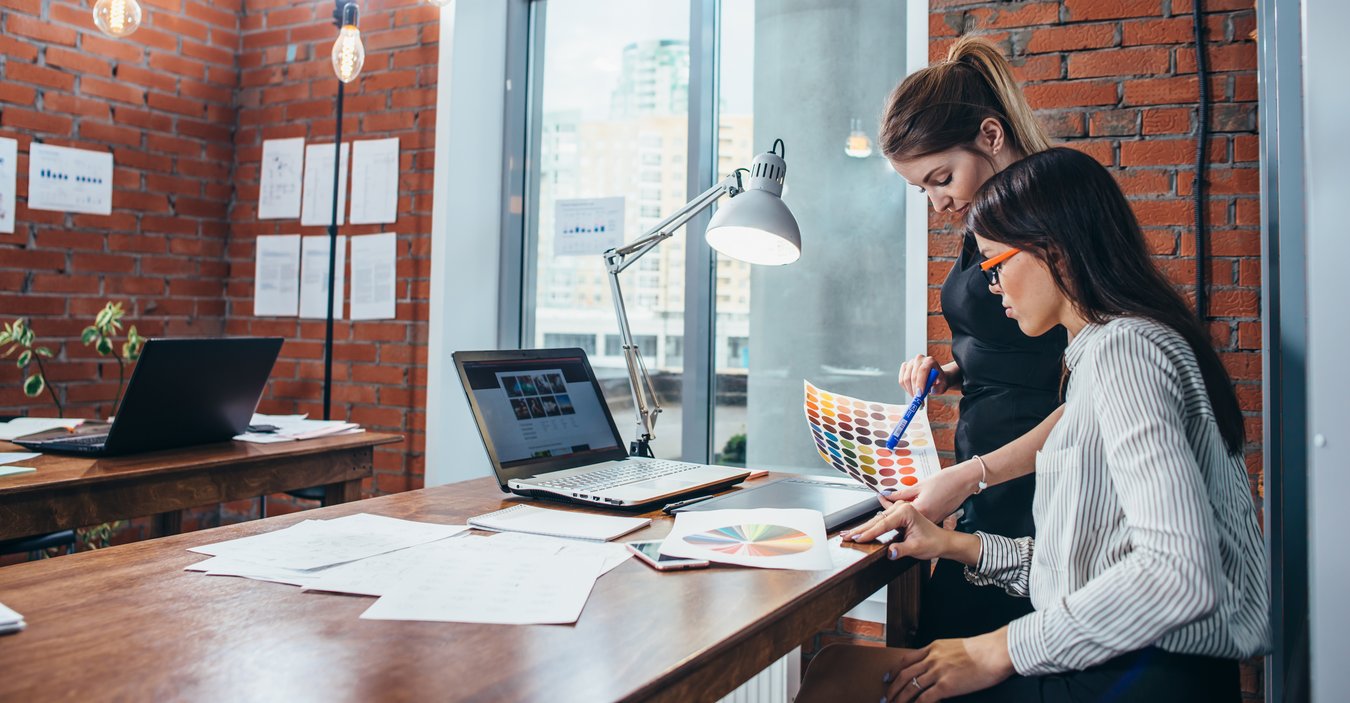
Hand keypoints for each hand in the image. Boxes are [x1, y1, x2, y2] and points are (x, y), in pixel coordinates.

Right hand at [841, 502, 967, 562]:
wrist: (942, 541)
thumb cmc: (933, 542)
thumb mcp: (917, 548)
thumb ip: (902, 549)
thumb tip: (889, 552)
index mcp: (906, 512)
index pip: (882, 524)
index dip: (869, 533)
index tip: (857, 540)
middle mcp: (901, 508)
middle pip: (876, 520)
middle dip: (860, 529)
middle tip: (845, 536)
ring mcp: (899, 510)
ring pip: (876, 520)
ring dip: (863, 528)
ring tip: (848, 533)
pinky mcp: (898, 515)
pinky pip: (881, 520)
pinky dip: (870, 526)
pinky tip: (860, 527)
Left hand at [883, 630, 1014, 702]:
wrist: (994, 652)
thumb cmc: (982, 650)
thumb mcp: (956, 646)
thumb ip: (943, 655)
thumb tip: (937, 665)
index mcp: (934, 648)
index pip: (907, 660)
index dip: (894, 670)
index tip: (887, 678)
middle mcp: (932, 659)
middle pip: (905, 674)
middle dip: (892, 687)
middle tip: (886, 697)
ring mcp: (938, 672)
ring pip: (911, 687)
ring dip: (900, 698)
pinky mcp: (946, 686)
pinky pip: (925, 698)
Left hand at [884, 460, 980, 523]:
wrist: (964, 482)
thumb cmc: (945, 481)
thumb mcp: (920, 485)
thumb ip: (902, 493)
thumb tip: (888, 495)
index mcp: (920, 510)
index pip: (896, 512)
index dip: (885, 505)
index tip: (880, 498)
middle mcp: (926, 518)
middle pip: (903, 518)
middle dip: (892, 510)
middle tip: (884, 501)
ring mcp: (933, 519)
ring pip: (911, 519)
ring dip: (902, 512)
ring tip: (894, 503)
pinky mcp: (938, 518)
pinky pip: (921, 517)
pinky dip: (914, 512)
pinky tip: (910, 504)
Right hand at [897, 355, 958, 396]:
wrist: (936, 377)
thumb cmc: (940, 381)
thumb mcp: (943, 386)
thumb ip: (938, 388)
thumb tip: (931, 390)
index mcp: (930, 361)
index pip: (923, 370)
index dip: (920, 383)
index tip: (920, 395)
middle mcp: (919, 359)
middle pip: (913, 376)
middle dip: (914, 390)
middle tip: (918, 401)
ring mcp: (910, 362)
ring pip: (905, 379)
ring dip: (910, 391)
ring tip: (917, 397)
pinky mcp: (905, 367)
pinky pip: (901, 380)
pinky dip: (906, 388)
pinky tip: (913, 391)